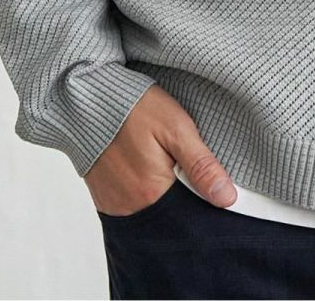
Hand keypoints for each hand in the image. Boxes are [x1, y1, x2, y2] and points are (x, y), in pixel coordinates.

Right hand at [84, 84, 238, 212]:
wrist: (87, 98)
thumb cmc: (133, 108)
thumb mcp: (176, 127)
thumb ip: (201, 165)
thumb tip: (227, 198)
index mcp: (154, 193)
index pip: (192, 214)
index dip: (205, 199)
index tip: (213, 184)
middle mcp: (133, 207)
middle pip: (172, 216)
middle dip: (185, 200)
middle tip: (186, 169)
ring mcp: (116, 206)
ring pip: (153, 214)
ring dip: (164, 198)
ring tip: (166, 168)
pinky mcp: (104, 200)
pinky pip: (133, 209)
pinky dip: (144, 196)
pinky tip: (148, 173)